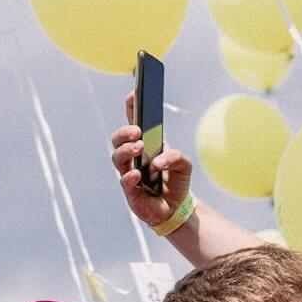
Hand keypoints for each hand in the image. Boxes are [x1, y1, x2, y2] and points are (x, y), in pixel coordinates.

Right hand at [111, 95, 193, 230]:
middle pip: (118, 139)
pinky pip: (125, 181)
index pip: (133, 122)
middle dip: (125, 132)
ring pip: (117, 157)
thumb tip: (158, 161)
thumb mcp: (184, 164)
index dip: (131, 107)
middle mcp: (133, 157)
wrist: (177, 208)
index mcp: (145, 144)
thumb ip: (175, 157)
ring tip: (140, 147)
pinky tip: (139, 174)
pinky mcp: (130, 192)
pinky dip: (130, 176)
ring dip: (127, 150)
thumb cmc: (177, 181)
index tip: (133, 93)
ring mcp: (129, 173)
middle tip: (138, 131)